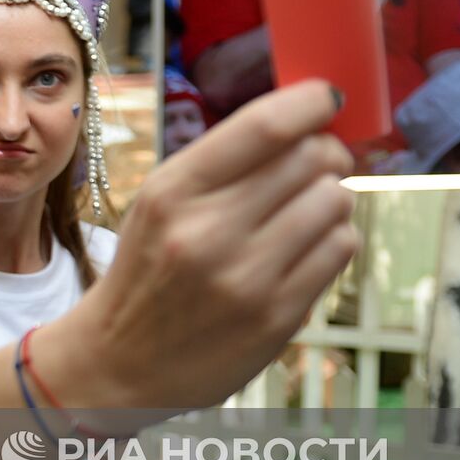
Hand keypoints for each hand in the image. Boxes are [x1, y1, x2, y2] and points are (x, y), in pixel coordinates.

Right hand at [75, 81, 356, 408]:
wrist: (119, 361)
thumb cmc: (147, 270)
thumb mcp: (159, 202)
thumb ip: (222, 162)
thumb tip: (306, 120)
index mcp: (173, 192)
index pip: (264, 126)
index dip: (311, 102)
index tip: (326, 98)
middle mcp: (208, 232)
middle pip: (311, 158)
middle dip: (327, 152)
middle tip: (319, 162)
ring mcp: (246, 278)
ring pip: (335, 201)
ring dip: (331, 198)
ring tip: (305, 211)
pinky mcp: (277, 317)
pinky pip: (340, 248)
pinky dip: (334, 238)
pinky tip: (306, 246)